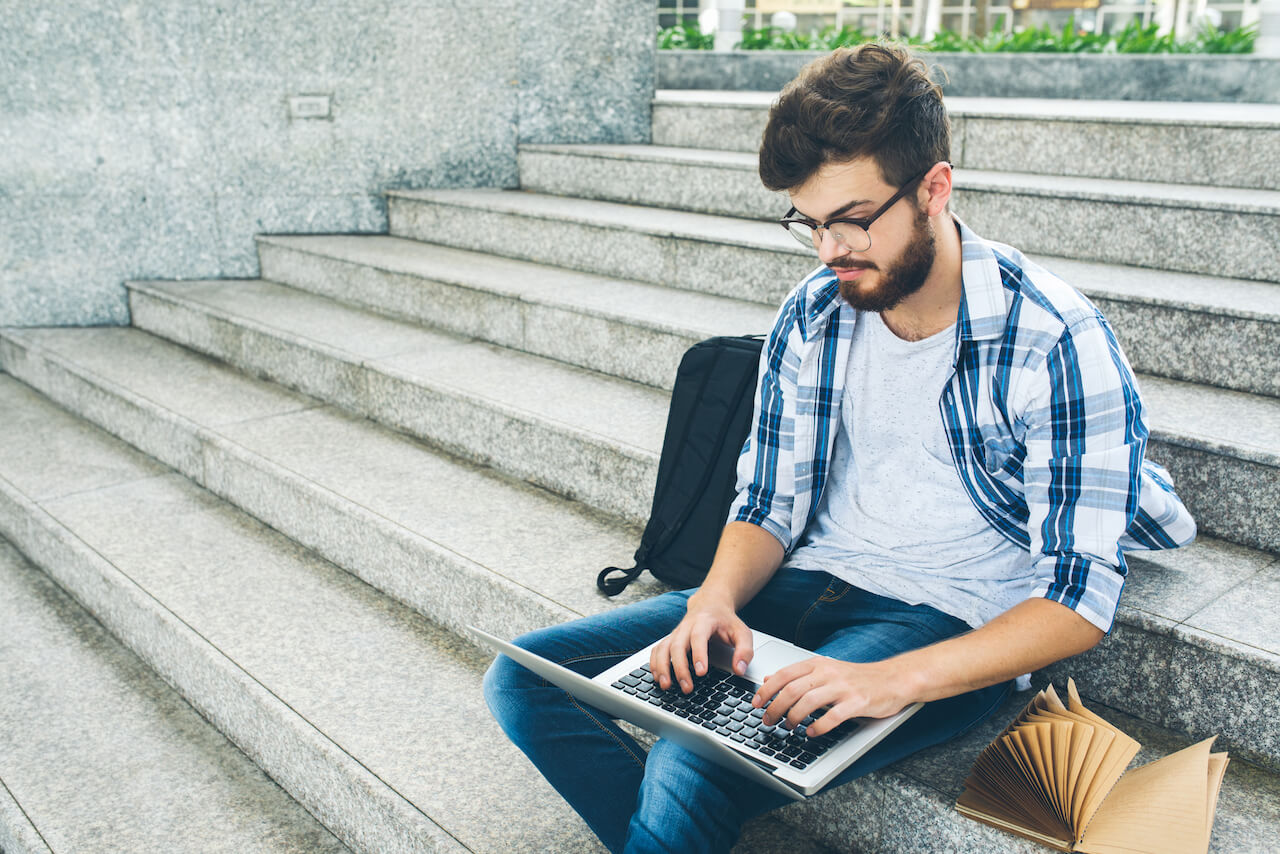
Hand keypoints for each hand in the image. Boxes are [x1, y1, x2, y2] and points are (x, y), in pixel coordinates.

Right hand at [649, 593, 753, 693]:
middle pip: (677, 645)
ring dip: (662, 667)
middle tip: (687, 687)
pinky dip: (654, 663)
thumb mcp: (742, 632)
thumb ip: (744, 651)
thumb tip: (739, 670)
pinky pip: (656, 650)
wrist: (711, 604)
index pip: (698, 637)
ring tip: (666, 685)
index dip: (698, 654)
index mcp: (705, 621)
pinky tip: (657, 677)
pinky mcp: (670, 639)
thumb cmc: (726, 621)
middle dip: (679, 668)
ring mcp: (676, 633)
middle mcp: (686, 626)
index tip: (701, 673)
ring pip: (663, 648)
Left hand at [752, 657, 909, 736]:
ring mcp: (843, 687)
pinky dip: (819, 726)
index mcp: (818, 664)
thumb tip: (770, 679)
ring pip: (808, 702)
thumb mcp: (825, 670)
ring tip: (788, 727)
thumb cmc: (858, 677)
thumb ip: (798, 675)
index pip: (784, 674)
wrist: (893, 678)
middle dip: (775, 707)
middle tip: (768, 720)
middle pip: (792, 690)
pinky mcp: (857, 702)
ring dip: (793, 717)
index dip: (766, 690)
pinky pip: (833, 716)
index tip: (755, 703)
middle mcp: (828, 673)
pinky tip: (812, 732)